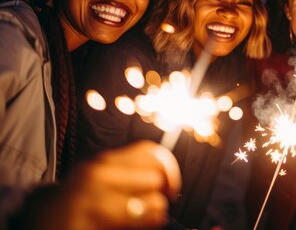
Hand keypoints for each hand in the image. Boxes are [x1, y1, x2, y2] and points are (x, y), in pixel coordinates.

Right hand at [23, 141, 180, 229]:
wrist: (45, 221)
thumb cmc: (82, 197)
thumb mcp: (102, 174)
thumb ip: (130, 168)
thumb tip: (167, 173)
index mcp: (104, 162)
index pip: (151, 152)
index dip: (170, 168)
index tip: (170, 183)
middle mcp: (98, 178)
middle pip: (155, 179)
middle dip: (161, 193)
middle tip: (154, 202)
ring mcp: (95, 204)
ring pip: (153, 204)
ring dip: (154, 212)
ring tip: (142, 216)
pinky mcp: (92, 226)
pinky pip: (139, 226)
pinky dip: (145, 225)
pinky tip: (132, 226)